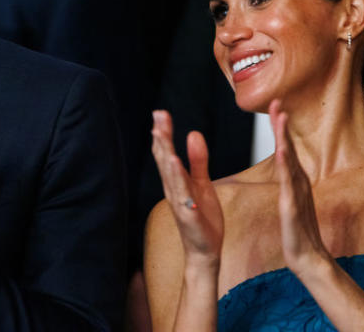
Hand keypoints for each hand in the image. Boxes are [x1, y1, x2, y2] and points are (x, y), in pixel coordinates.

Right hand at [151, 110, 222, 266]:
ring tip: (161, 133)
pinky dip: (177, 177)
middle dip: (161, 137)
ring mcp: (178, 201)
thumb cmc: (202, 217)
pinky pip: (182, 192)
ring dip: (165, 152)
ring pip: (169, 173)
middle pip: (164, 158)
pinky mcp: (188, 212)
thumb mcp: (202, 183)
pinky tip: (174, 161)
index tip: (160, 112)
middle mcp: (172, 189)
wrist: (206, 250)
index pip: (166, 152)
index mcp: (175, 181)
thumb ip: (197, 160)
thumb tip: (193, 133)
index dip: (163, 133)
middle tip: (157, 115)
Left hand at [270, 100, 330, 276]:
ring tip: (280, 118)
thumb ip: (291, 182)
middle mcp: (298, 183)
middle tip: (277, 101)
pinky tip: (283, 152)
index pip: (286, 148)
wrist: (309, 258)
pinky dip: (286, 167)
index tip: (276, 105)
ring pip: (289, 162)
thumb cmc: (299, 231)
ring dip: (285, 139)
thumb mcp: (293, 200)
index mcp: (295, 181)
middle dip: (282, 125)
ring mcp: (296, 194)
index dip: (281, 128)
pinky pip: (289, 185)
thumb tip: (289, 166)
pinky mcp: (292, 208)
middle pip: (289, 148)